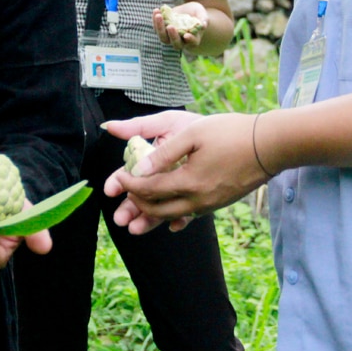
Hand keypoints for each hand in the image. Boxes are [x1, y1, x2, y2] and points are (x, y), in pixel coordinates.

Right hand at [102, 109, 204, 233]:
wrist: (242, 137)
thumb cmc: (202, 126)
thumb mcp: (169, 122)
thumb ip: (139, 127)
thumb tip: (109, 127)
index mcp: (155, 159)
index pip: (132, 173)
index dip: (120, 182)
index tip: (110, 189)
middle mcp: (166, 176)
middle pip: (143, 195)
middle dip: (130, 207)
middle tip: (120, 218)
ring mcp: (181, 189)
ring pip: (161, 207)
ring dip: (148, 219)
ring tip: (135, 228)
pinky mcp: (199, 199)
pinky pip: (188, 214)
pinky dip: (180, 220)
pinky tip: (174, 225)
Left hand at [104, 112, 270, 234]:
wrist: (271, 146)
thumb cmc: (231, 133)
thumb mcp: (193, 133)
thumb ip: (164, 153)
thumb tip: (139, 170)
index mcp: (189, 182)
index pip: (149, 190)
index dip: (129, 186)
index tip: (118, 179)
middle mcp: (198, 199)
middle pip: (158, 210)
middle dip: (137, 205)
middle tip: (124, 197)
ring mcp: (210, 204)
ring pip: (174, 216)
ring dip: (153, 216)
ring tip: (136, 218)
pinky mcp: (219, 203)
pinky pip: (191, 215)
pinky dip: (176, 217)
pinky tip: (170, 223)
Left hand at [152, 2, 207, 50]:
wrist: (187, 12)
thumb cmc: (197, 14)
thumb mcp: (201, 13)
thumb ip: (203, 18)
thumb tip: (203, 24)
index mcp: (194, 39)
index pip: (192, 42)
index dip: (190, 39)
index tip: (187, 35)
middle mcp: (182, 41)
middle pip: (176, 43)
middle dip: (173, 36)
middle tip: (170, 26)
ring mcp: (171, 37)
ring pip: (164, 38)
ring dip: (159, 28)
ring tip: (158, 15)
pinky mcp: (163, 31)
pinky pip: (157, 28)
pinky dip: (155, 20)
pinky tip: (156, 10)